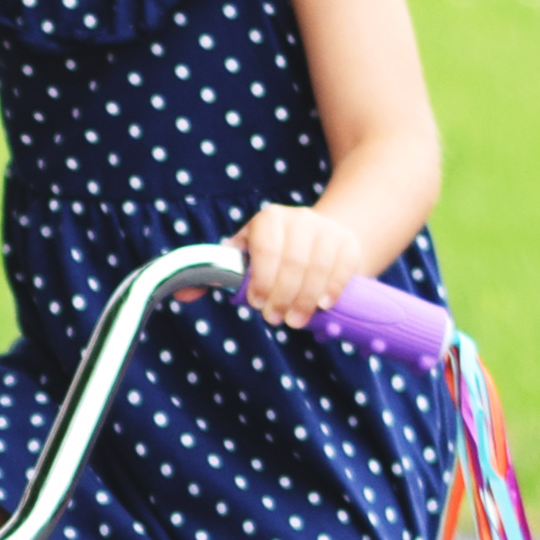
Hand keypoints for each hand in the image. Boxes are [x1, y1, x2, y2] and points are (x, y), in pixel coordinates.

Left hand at [233, 202, 363, 330]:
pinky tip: (322, 305)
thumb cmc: (274, 253)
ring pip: (319, 268)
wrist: (316, 238)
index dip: (262, 279)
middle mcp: (300, 219)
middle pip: (293, 262)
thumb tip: (191, 290)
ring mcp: (327, 229)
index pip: (266, 248)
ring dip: (305, 300)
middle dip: (283, 296)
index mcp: (270, 219)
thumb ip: (225, 270)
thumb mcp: (248, 254)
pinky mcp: (349, 243)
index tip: (258, 303)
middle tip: (274, 318)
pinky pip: (342, 268)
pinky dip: (332, 290)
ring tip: (295, 320)